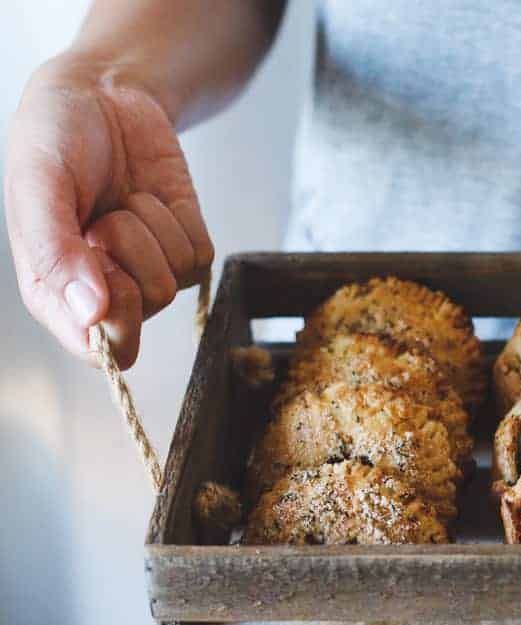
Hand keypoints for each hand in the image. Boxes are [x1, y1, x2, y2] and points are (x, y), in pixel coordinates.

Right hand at [4, 55, 212, 369]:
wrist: (101, 95)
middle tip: (101, 222)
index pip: (97, 350)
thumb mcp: (38, 186)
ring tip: (120, 202)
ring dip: (148, 230)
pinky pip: (199, 257)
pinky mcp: (185, 246)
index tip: (99, 266)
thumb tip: (91, 316)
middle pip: (142, 318)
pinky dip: (177, 221)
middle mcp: (104, 292)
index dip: (110, 320)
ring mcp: (148, 271)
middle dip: (127, 262)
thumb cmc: (54, 141)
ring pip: (172, 282)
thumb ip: (53, 252)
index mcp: (54, 293)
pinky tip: (149, 197)